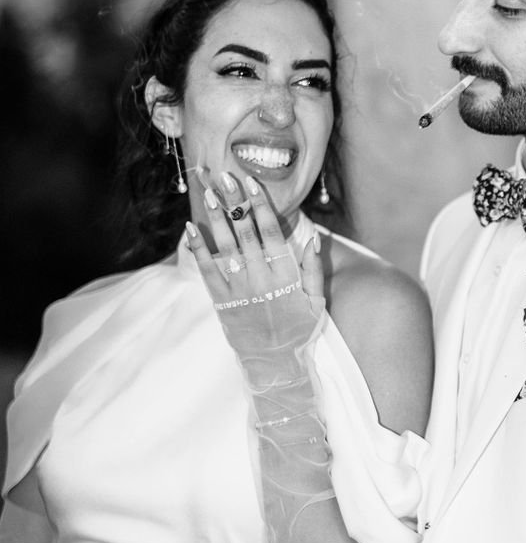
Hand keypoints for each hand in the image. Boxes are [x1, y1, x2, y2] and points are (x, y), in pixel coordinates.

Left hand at [187, 169, 324, 363]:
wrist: (276, 365)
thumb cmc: (299, 332)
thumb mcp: (317, 301)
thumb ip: (314, 268)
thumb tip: (314, 236)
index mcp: (285, 275)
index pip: (271, 231)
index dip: (261, 205)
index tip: (252, 183)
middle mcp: (261, 278)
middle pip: (246, 232)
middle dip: (235, 202)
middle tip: (225, 176)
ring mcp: (240, 290)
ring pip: (225, 246)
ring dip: (216, 217)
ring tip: (209, 193)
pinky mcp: (222, 302)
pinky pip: (207, 270)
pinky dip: (199, 248)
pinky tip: (192, 227)